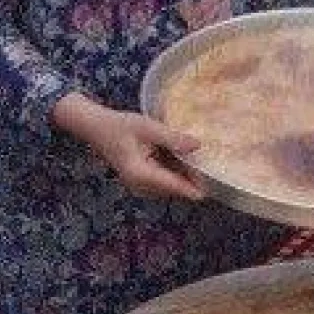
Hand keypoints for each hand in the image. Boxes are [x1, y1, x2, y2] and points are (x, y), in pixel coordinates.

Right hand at [50, 93, 206, 199]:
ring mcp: (141, 185)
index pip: (174, 186)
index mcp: (141, 175)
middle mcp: (141, 186)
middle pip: (175, 188)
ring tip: (205, 159)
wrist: (96, 127)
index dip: (196, 186)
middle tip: (216, 164)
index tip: (217, 185)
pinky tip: (186, 156)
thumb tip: (198, 145)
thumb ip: (171, 138)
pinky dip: (176, 170)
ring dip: (186, 174)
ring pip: (171, 184)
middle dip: (193, 178)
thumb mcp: (147, 127)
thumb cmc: (119, 125)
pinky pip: (165, 179)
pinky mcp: (143, 180)